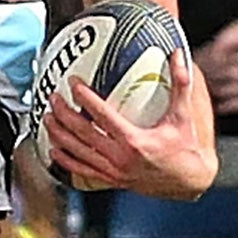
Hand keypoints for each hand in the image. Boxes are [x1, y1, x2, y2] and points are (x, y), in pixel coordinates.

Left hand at [43, 53, 216, 199]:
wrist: (190, 182)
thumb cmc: (187, 149)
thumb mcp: (183, 116)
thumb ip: (181, 84)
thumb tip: (179, 55)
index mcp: (135, 141)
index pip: (102, 115)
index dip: (85, 98)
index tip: (73, 83)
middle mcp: (120, 158)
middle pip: (83, 133)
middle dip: (64, 114)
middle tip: (52, 98)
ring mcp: (114, 171)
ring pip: (78, 152)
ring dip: (59, 135)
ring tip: (46, 119)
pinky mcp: (112, 180)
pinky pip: (83, 171)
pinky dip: (65, 161)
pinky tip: (53, 150)